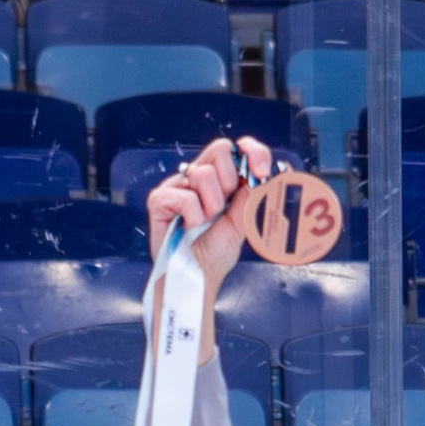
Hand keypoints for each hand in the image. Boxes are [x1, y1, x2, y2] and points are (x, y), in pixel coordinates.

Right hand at [148, 133, 271, 352]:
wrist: (196, 276)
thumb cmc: (215, 252)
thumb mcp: (242, 221)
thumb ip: (252, 195)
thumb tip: (265, 174)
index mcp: (219, 179)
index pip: (235, 149)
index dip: (251, 151)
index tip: (261, 172)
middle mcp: (197, 177)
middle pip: (219, 149)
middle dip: (229, 181)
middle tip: (222, 208)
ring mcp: (177, 186)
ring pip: (204, 174)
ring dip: (211, 206)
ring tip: (203, 223)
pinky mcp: (159, 198)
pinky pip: (185, 196)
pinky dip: (192, 216)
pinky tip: (187, 228)